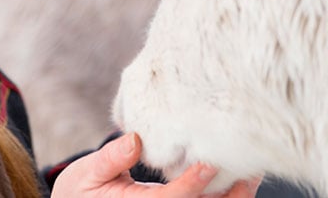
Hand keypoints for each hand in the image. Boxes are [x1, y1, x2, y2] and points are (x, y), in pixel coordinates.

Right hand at [51, 133, 261, 197]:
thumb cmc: (80, 191)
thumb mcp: (87, 172)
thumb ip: (112, 158)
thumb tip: (135, 139)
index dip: (192, 185)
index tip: (210, 164)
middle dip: (227, 196)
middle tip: (250, 171)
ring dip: (231, 197)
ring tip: (251, 173)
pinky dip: (221, 196)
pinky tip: (236, 179)